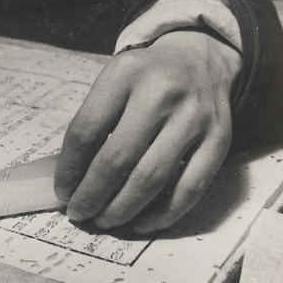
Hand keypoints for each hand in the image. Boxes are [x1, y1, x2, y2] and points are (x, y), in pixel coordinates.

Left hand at [55, 31, 241, 233]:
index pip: (85, 132)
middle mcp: (161, 93)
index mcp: (125, 74)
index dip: (69, 170)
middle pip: (117, 160)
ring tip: (103, 221)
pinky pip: (189, 189)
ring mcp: (194, 117)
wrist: (200, 59)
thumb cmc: (146, 79)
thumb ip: (94, 123)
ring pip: (151, 179)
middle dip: (92, 196)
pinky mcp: (219, 139)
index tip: (62, 191)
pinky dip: (162, 214)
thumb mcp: (114, 82)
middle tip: (79, 213)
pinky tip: (140, 224)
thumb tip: (72, 181)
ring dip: (121, 210)